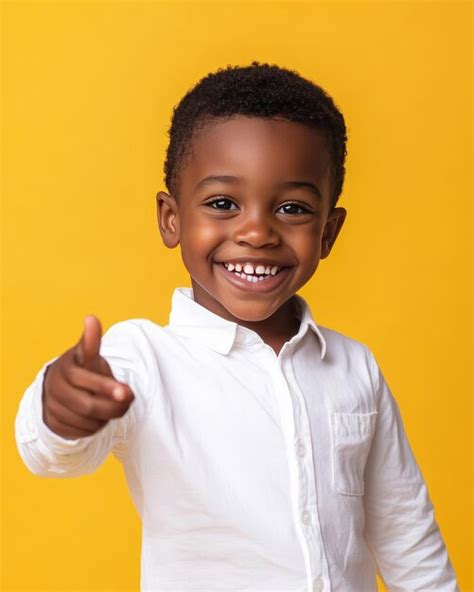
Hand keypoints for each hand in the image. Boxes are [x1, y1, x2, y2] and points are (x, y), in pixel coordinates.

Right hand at [42, 315, 134, 438]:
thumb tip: (91, 318)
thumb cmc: (82, 370)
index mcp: (67, 369)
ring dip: (105, 417)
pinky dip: (94, 428)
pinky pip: (81, 433)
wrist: (60, 389)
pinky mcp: (54, 425)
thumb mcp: (87, 355)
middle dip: (113, 407)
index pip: (90, 380)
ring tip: (112, 406)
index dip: (107, 387)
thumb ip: (91, 342)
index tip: (127, 392)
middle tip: (129, 400)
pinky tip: (98, 417)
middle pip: (89, 406)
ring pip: (87, 422)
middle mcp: (56, 389)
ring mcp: (53, 408)